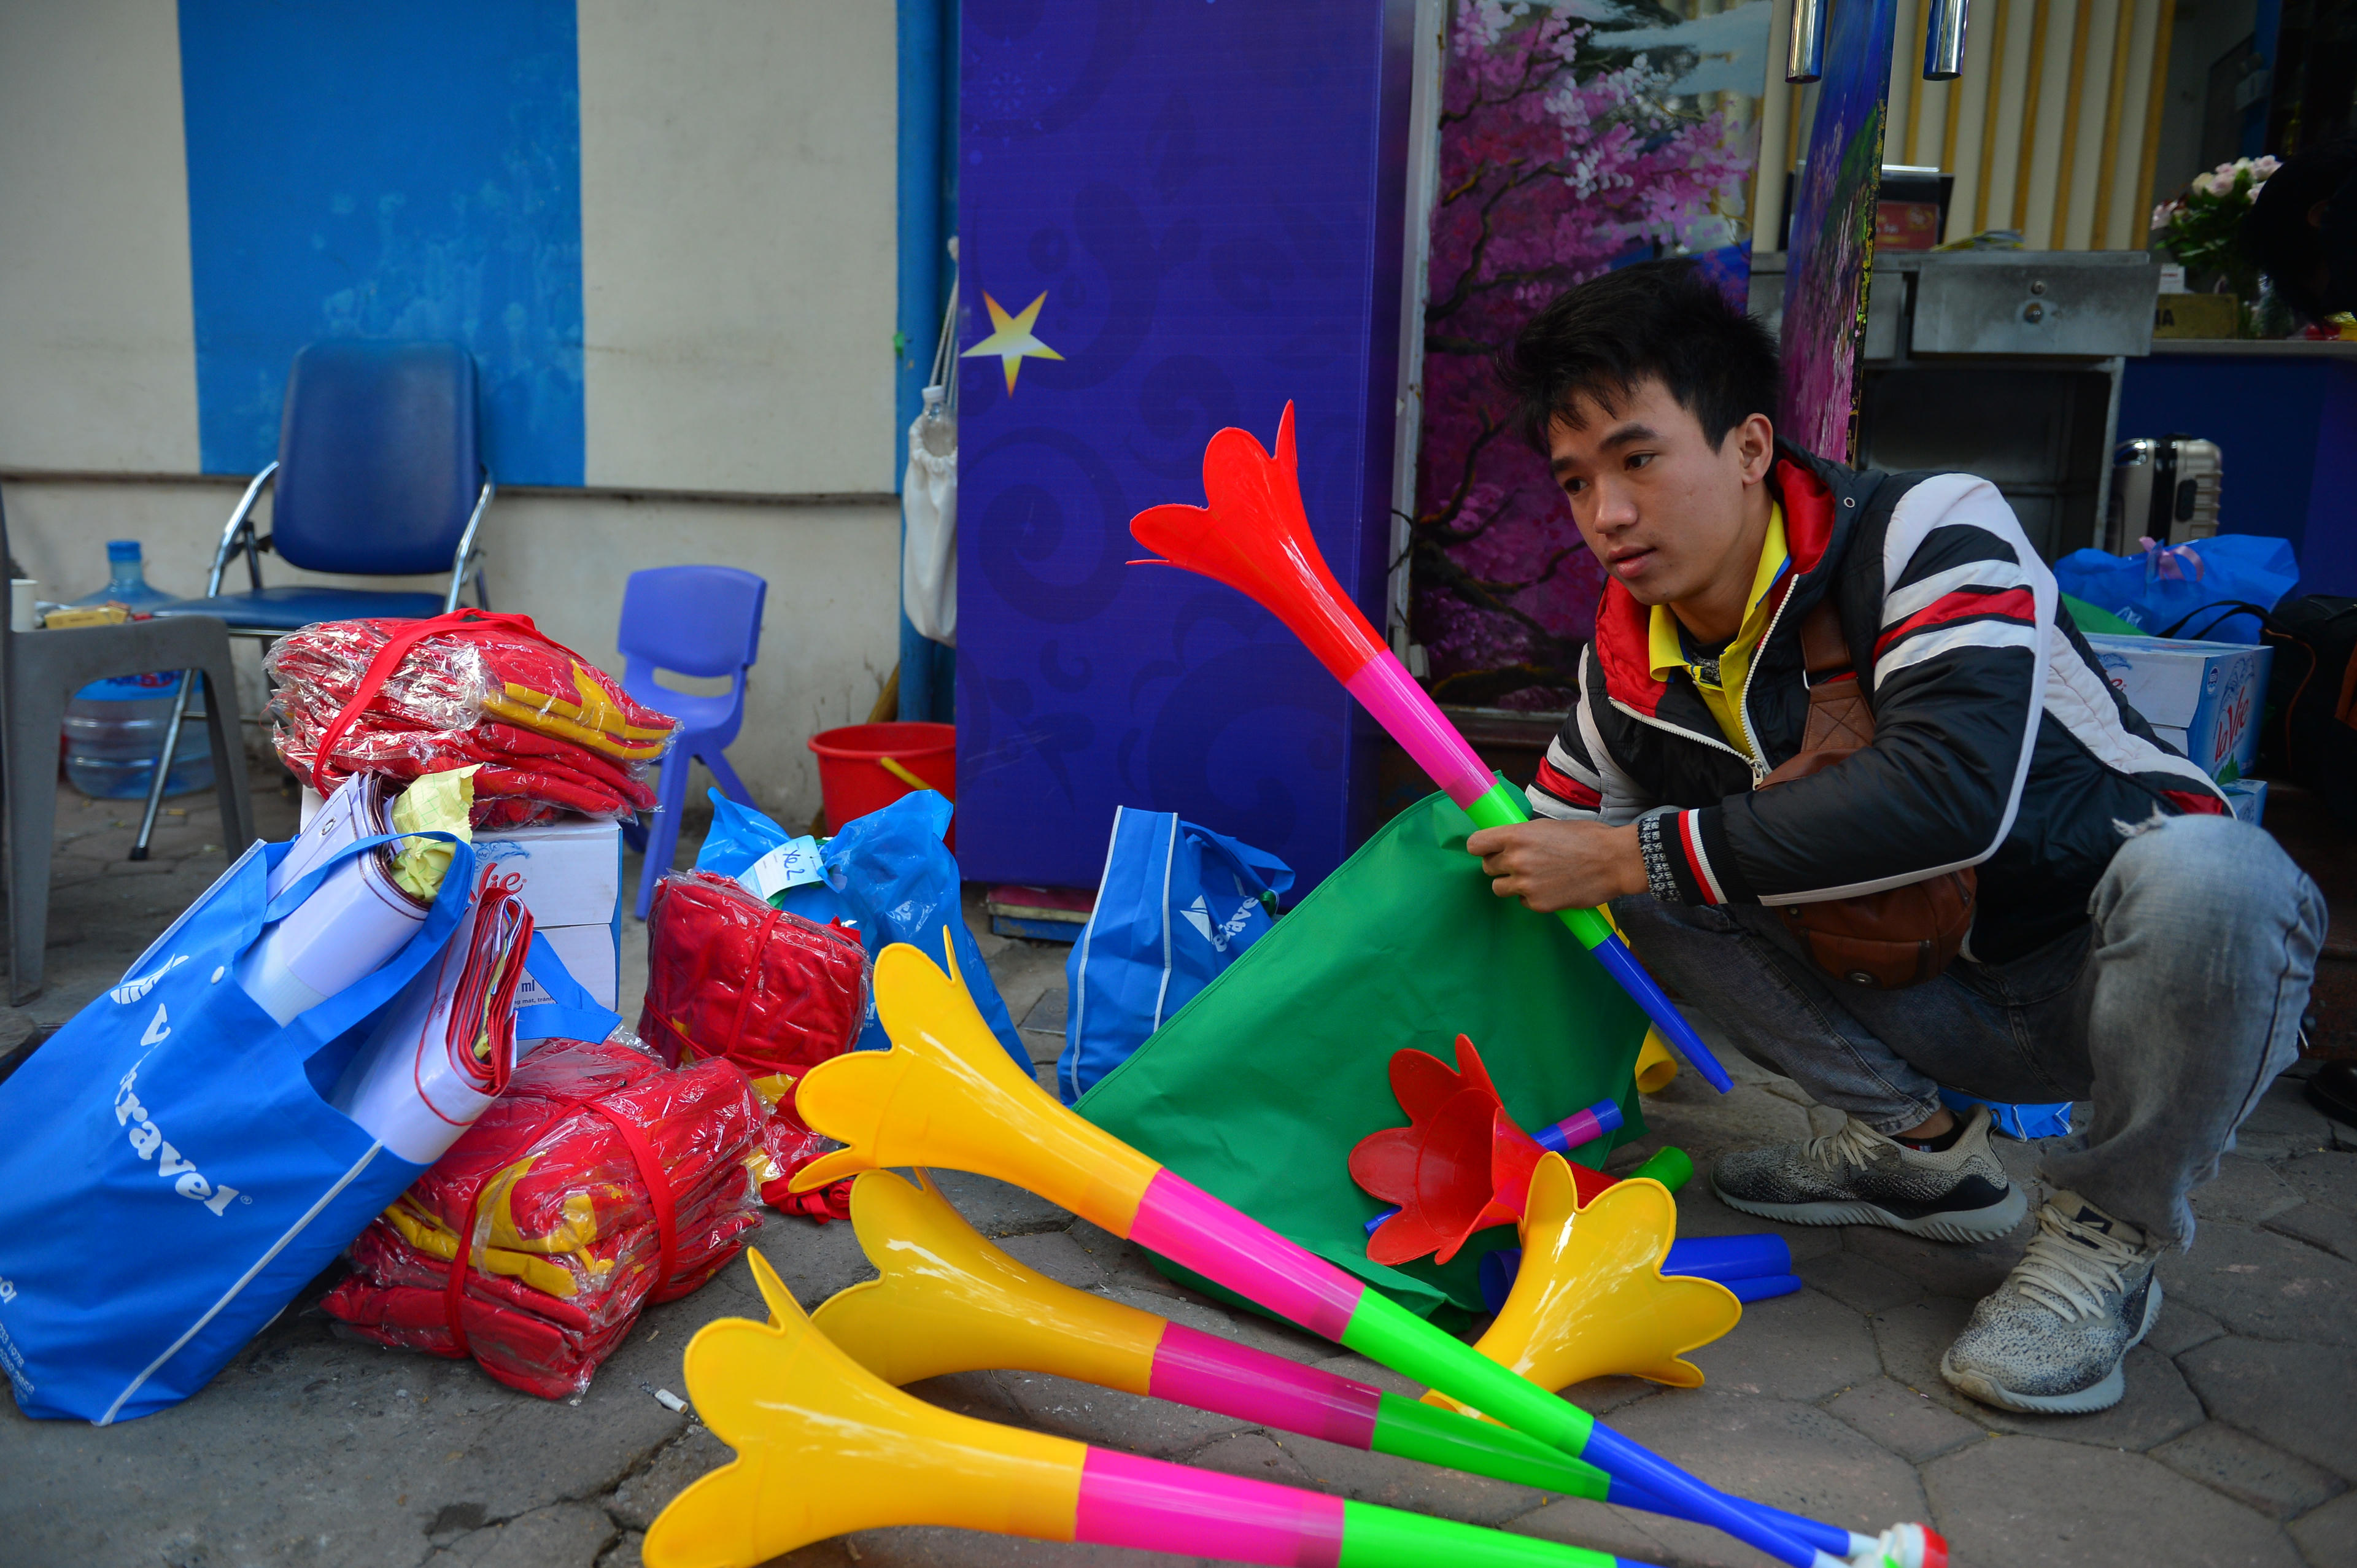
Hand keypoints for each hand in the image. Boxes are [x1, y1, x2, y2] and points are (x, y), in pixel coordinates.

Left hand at [1464, 819, 1647, 912]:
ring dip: (1511, 884)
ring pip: (1499, 888)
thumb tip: (1504, 842)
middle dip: (1500, 866)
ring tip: (1534, 878)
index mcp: (1516, 836)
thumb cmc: (1585, 837)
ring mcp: (1526, 884)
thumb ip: (1522, 836)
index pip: (1475, 845)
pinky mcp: (1538, 904)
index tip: (1488, 850)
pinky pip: (1522, 902)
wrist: (1614, 861)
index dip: (1481, 848)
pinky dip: (1532, 897)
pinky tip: (1551, 887)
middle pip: (1487, 868)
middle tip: (1520, 864)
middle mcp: (1516, 860)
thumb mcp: (1547, 826)